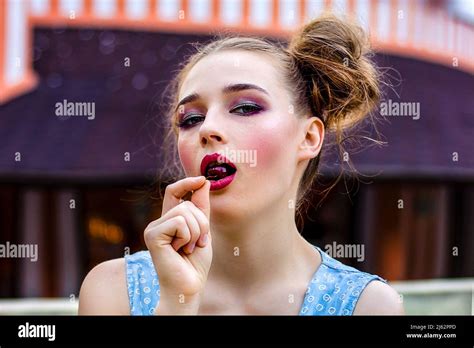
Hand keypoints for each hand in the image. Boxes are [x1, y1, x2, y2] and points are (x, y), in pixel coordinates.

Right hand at [144, 176, 211, 310]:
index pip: (174, 191)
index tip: (203, 179)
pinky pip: (179, 222)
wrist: (189, 285)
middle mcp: (159, 222)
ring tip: (189, 249)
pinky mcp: (153, 235)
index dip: (188, 183)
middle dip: (202, 224)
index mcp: (169, 220)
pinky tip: (180, 251)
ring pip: (185, 211)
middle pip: (187, 204)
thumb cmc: (195, 263)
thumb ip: (201, 207)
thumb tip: (203, 181)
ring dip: (196, 232)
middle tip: (196, 244)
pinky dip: (188, 237)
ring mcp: (153, 228)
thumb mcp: (203, 230)